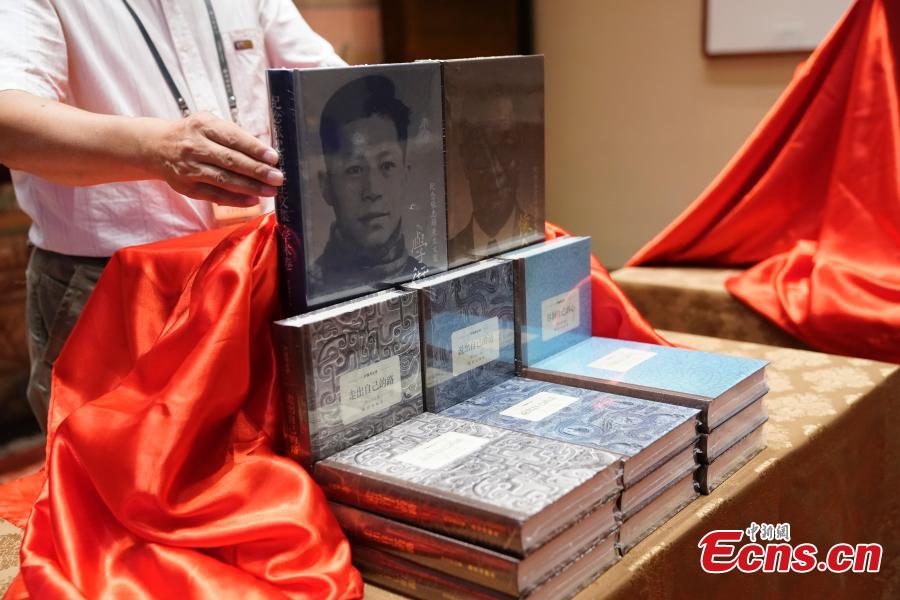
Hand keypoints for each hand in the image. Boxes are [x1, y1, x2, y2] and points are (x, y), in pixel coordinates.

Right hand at [147, 112, 283, 206]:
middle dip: (257, 170)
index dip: (254, 149)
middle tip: (277, 177)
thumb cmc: (192, 134)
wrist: (156, 147)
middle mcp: (194, 147)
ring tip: (271, 190)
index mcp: (203, 126)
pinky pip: (215, 195)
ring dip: (250, 187)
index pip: (233, 138)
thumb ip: (233, 135)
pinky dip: (236, 199)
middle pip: (230, 161)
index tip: (273, 157)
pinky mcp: (187, 187)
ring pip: (224, 180)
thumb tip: (264, 152)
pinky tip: (253, 200)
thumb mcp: (209, 124)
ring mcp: (189, 168)